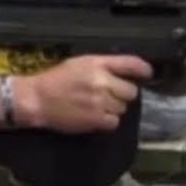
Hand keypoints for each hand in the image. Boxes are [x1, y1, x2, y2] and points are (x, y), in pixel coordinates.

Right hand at [14, 55, 150, 133]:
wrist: (38, 99)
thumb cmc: (56, 80)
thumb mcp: (80, 63)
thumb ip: (103, 66)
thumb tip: (125, 72)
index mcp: (97, 64)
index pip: (130, 63)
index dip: (143, 69)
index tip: (148, 73)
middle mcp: (102, 81)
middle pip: (131, 91)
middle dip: (122, 94)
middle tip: (109, 95)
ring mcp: (100, 101)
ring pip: (123, 108)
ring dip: (114, 108)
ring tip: (97, 106)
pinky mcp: (96, 119)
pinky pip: (114, 122)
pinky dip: (107, 121)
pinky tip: (96, 116)